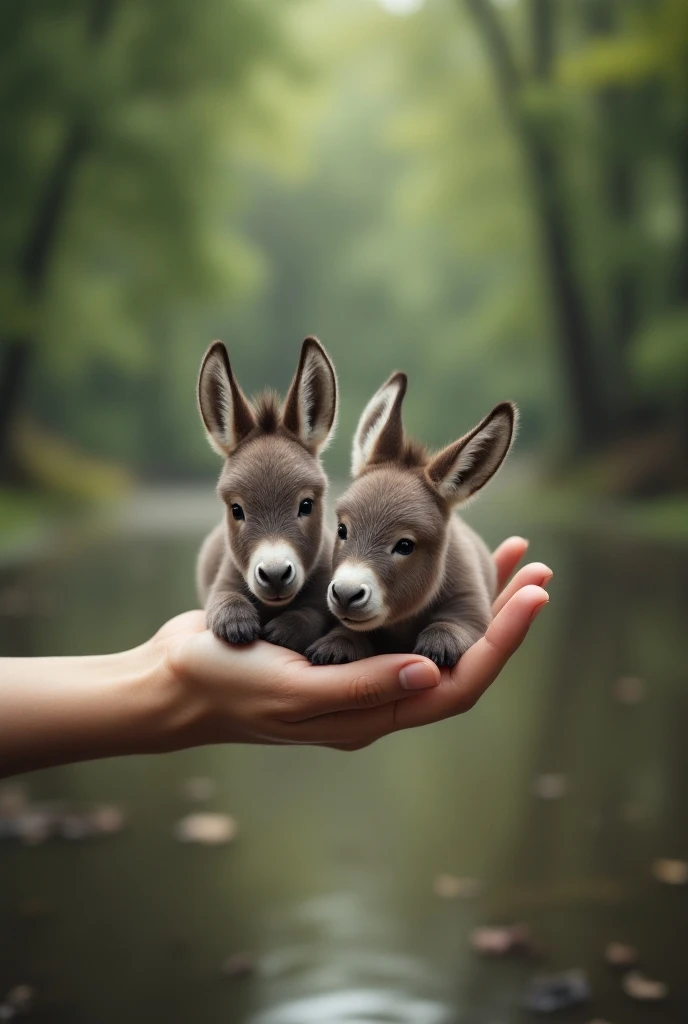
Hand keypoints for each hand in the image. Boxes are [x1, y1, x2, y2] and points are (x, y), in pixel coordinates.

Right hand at [156, 537, 549, 750]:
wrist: (172, 681)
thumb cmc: (223, 683)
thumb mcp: (290, 687)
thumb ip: (360, 686)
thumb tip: (432, 675)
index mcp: (369, 717)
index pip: (457, 685)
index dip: (502, 641)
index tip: (534, 593)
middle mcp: (374, 701)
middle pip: (459, 662)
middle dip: (502, 616)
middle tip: (535, 565)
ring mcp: (358, 677)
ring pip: (435, 639)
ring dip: (474, 601)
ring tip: (505, 554)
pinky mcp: (340, 650)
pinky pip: (402, 622)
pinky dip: (430, 592)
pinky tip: (438, 558)